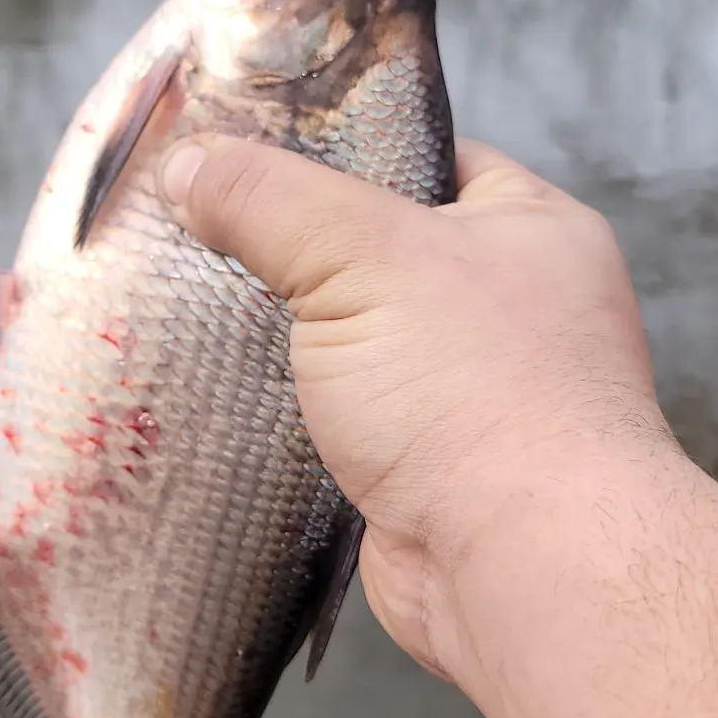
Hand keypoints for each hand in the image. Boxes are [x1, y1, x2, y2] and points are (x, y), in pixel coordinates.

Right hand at [158, 135, 677, 683]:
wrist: (522, 573)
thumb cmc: (471, 389)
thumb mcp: (361, 255)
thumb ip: (270, 199)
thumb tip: (186, 164)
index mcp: (532, 228)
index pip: (429, 157)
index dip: (344, 145)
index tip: (255, 144)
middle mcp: (514, 304)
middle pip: (384, 247)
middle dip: (299, 243)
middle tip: (207, 220)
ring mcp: (474, 389)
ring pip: (360, 335)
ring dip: (291, 331)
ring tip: (195, 296)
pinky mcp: (430, 464)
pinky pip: (348, 409)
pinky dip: (295, 402)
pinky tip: (224, 384)